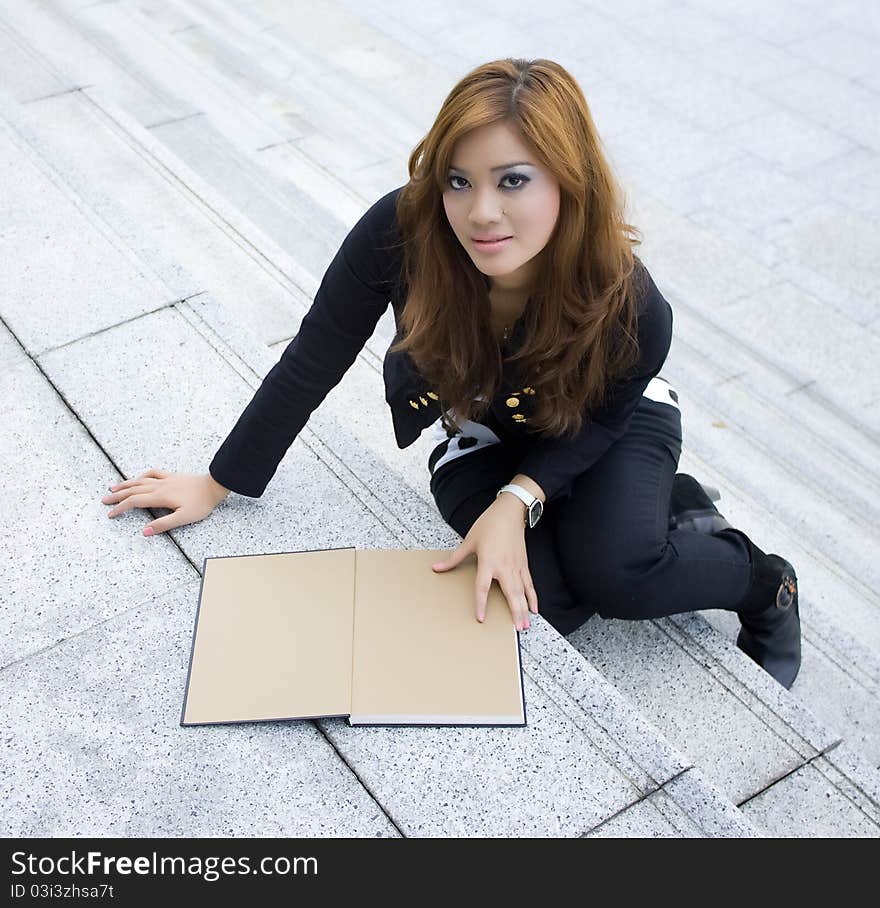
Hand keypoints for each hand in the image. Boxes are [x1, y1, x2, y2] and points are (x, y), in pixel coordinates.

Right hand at [100, 470, 229, 535]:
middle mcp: (159, 486)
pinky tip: (139, 478)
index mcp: (160, 497)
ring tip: (113, 487)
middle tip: (104, 500)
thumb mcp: (184, 518)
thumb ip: (163, 524)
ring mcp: (165, 479)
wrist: (213, 486)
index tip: (110, 514)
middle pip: (133, 490)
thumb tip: (144, 531)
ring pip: (140, 480)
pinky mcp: (172, 476)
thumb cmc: (201, 503)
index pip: (134, 502)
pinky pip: (153, 473)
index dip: (121, 508)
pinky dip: (142, 476)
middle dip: (117, 496)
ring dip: (125, 484)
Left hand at [431, 494, 538, 630]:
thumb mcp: (469, 541)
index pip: (483, 587)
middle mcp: (504, 567)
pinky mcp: (524, 564)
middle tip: (517, 629)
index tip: (481, 618)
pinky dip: (532, 596)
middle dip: (515, 613)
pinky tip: (534, 608)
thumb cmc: (489, 524)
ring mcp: (516, 566)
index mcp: (489, 562)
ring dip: (524, 609)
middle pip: (510, 594)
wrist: (510, 512)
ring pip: (522, 592)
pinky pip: (529, 584)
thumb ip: (454, 558)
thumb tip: (437, 567)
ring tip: (526, 625)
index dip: (481, 603)